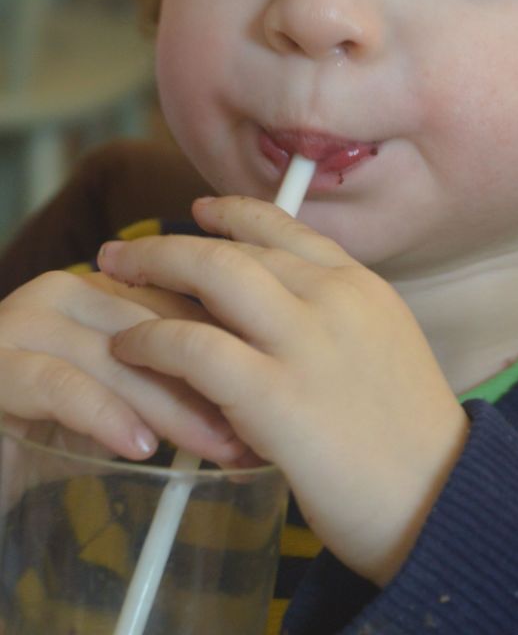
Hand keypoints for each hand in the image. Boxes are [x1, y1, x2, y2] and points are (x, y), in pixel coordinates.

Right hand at [0, 270, 247, 463]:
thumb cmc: (40, 436)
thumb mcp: (113, 410)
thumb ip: (161, 391)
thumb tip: (243, 411)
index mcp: (99, 290)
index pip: (179, 303)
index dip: (228, 345)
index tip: (272, 389)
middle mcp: (63, 293)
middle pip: (154, 325)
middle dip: (209, 377)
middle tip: (253, 428)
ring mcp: (23, 322)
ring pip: (115, 354)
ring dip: (168, 403)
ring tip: (213, 444)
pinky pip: (59, 384)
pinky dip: (102, 414)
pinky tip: (137, 448)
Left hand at [100, 195, 468, 584]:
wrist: (441, 497)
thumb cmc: (409, 438)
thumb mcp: (381, 348)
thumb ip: (333, 317)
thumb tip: (269, 310)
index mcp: (361, 286)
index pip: (285, 227)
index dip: (234, 213)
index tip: (200, 211)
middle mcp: (334, 298)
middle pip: (237, 245)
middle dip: (171, 241)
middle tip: (125, 250)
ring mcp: (307, 342)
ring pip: (213, 274)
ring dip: (154, 268)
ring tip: (113, 279)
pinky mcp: (276, 396)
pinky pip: (196, 347)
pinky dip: (153, 340)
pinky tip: (131, 349)